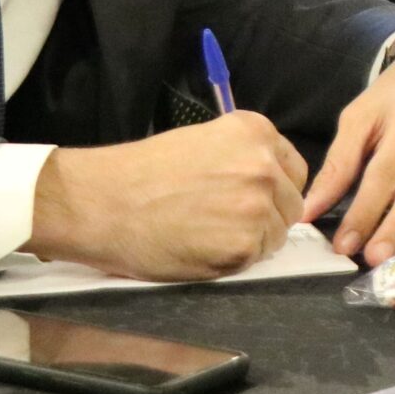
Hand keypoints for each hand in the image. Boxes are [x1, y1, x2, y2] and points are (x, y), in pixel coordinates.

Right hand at [26, 112, 306, 280]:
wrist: (101, 202)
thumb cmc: (141, 173)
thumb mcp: (203, 142)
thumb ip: (243, 158)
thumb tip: (270, 185)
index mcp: (255, 132)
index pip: (293, 170)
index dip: (273, 189)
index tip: (248, 199)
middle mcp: (264, 165)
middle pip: (289, 203)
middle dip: (264, 216)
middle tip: (220, 222)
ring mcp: (257, 206)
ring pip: (275, 234)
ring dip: (250, 240)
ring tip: (205, 234)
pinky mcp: (243, 246)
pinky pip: (254, 259)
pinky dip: (231, 261)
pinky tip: (200, 248)